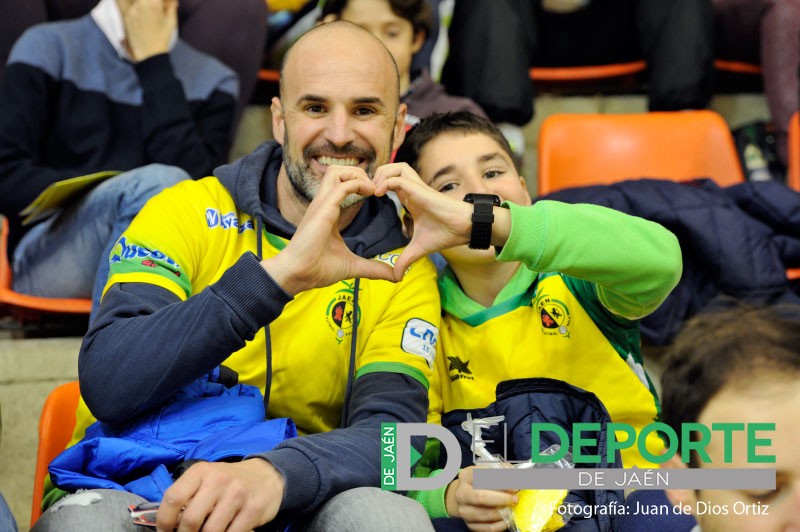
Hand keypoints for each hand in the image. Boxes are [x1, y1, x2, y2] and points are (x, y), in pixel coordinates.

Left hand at [123, 0, 177, 61]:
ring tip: (147, 9)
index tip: (163, 4)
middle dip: (152, 2)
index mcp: (153, 4)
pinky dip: (132, 5)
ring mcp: (130, 10)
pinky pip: (125, 4)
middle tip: (155, 6)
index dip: (160, 1)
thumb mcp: (171, 22)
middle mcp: (139, 4)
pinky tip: (141, 13)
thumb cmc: (163, 38)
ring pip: (130, 1)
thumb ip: (171, 6)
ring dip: (142, 4)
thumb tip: (173, 0)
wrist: (149, 54)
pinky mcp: (125, 16)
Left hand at [156, 458, 282, 531]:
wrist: (266, 475)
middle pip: (190, 520)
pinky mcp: (253, 509)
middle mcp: (218, 480)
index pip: (173, 498)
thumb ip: (188, 496)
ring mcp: (237, 494)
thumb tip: (169, 525)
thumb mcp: (206, 479)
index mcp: (201, 472)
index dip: (164, 521)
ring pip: (211, 531)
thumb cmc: (228, 481)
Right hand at [262, 165, 395, 294]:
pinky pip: (341, 186)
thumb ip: (374, 267)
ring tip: (371, 189)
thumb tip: (395, 277)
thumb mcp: (353, 265)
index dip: (360, 184)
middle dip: (358, 173)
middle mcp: (324, 204)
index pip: (341, 184)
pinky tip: (370, 194)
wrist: (299, 274)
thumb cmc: (318, 268)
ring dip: (357, 175)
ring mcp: (322, 205)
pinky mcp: (323, 210)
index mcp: (328, 212)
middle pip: (337, 171)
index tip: (376, 195)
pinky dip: (357, 184)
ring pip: (336, 171)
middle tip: (375, 189)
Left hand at [373, 163, 471, 278]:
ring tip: (373, 190)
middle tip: (367, 191)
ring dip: (381, 175)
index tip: (366, 199)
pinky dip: (386, 182)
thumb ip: (405, 260)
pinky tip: (378, 194)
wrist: (463, 229)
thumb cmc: (445, 234)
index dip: (376, 185)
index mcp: (410, 198)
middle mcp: (412, 189)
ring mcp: (416, 188)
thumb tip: (396, 277)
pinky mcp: (420, 190)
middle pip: (391, 168)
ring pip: (395, 167)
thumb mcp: (418, 249)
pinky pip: (399, 178)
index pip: (390, 181)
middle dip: (376, 175)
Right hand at [445, 466, 517, 531]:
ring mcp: (464, 511)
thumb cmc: (482, 482)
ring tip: (511, 509)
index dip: (500, 482)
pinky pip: (488, 528)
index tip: (515, 487)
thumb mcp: (489, 471)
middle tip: (514, 499)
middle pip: (481, 497)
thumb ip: (503, 470)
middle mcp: (462, 494)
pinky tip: (507, 519)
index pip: (482, 477)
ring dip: (502, 513)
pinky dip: (500, 525)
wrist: (467, 497)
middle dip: (501, 499)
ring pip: (485, 515)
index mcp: (467, 476)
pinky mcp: (470, 525)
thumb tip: (518, 476)